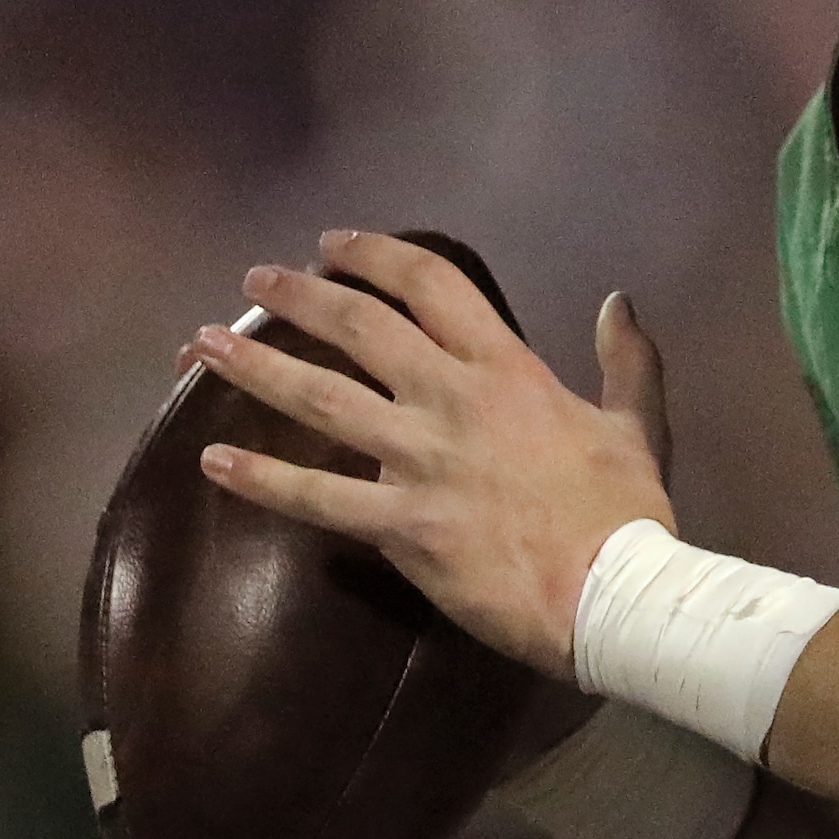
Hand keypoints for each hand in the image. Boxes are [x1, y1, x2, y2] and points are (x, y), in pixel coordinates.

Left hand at [189, 234, 675, 679]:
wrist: (615, 593)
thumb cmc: (626, 512)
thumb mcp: (637, 424)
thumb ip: (626, 360)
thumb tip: (616, 301)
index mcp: (507, 370)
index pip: (432, 287)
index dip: (376, 256)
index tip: (332, 244)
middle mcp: (452, 400)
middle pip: (361, 328)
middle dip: (299, 297)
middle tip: (253, 281)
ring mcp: (420, 461)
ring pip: (322, 399)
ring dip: (256, 368)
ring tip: (201, 346)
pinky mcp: (401, 525)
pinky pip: (318, 499)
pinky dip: (263, 480)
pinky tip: (213, 463)